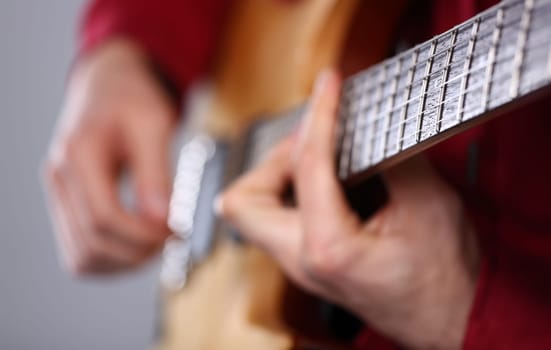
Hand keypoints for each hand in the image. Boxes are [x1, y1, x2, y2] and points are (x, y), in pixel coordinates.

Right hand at [43, 39, 176, 274]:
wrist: (110, 86)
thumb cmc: (133, 98)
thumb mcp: (153, 125)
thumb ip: (156, 174)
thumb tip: (161, 221)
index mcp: (78, 154)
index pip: (102, 216)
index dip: (143, 235)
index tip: (176, 232)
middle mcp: (60, 177)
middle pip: (91, 243)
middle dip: (137, 252)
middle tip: (172, 239)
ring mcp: (60, 194)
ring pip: (81, 257)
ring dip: (123, 262)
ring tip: (157, 244)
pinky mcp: (68, 205)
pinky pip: (81, 250)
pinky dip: (111, 259)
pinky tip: (139, 246)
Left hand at [218, 70, 479, 348]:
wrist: (449, 319)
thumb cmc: (442, 280)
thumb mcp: (428, 207)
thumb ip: (394, 157)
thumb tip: (370, 120)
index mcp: (329, 248)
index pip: (307, 165)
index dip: (319, 116)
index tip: (329, 87)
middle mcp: (301, 260)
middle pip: (243, 200)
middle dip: (272, 157)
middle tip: (310, 137)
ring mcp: (299, 264)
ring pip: (251, 211)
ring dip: (275, 172)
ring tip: (314, 152)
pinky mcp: (306, 260)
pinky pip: (273, 218)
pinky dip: (288, 188)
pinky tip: (321, 175)